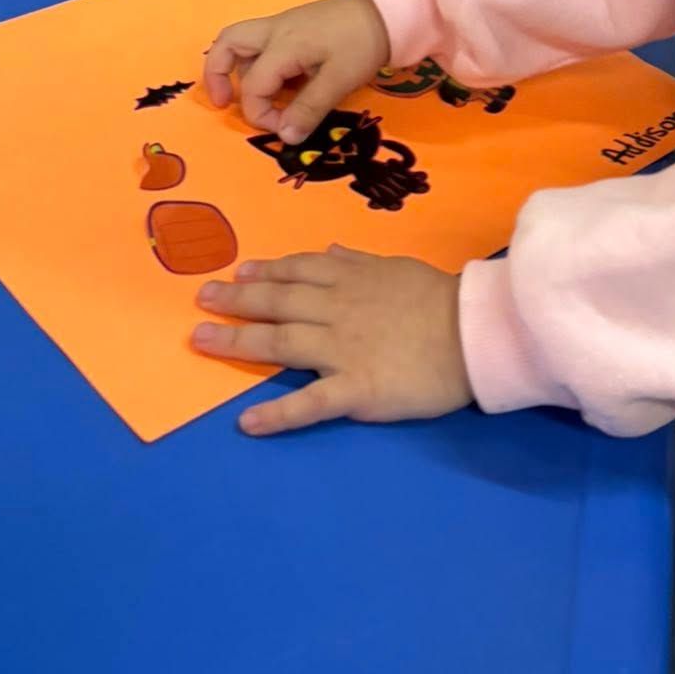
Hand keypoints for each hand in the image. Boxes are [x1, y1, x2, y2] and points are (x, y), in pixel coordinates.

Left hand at [192, 247, 472, 434]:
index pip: (298, 271)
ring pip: (280, 343)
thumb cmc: (441, 300)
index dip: (265, 271)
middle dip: (237, 300)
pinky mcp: (355, 389)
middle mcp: (336, 311)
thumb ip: (360, 261)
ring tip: (201, 341)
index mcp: (351, 280)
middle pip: (278, 303)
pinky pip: (310, 403)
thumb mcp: (398, 267)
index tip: (239, 270)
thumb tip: (330, 251)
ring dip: (237, 343)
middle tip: (202, 299)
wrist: (474, 335)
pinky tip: (247, 422)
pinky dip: (277, 413)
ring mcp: (342, 351)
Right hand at [205, 0, 389, 142]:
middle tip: (224, 103)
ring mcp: (284, 24)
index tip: (286, 129)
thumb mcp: (339, 80)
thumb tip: (285, 137)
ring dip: (236, 67)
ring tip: (248, 95)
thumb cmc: (362, 44)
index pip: (254, 86)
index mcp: (282, 45)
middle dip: (217, 74)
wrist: (388, 10)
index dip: (262, 114)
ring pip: (241, 41)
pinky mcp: (296, 25)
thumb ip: (309, 109)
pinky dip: (257, 62)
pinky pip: (262, 42)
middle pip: (227, 43)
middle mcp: (274, 31)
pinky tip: (278, 83)